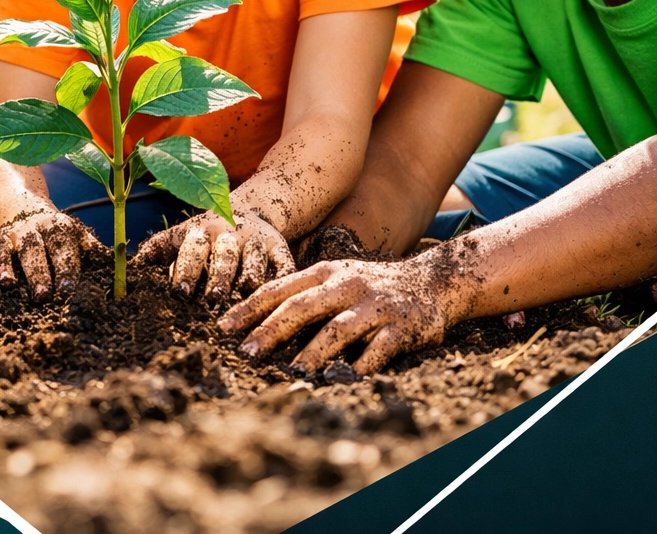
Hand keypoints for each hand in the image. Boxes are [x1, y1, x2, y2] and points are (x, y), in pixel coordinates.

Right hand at [0, 208, 100, 299]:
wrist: (26, 210)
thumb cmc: (58, 236)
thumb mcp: (78, 237)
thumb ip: (94, 251)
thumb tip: (123, 268)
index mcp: (60, 228)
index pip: (65, 247)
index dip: (66, 266)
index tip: (68, 287)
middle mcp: (34, 229)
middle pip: (36, 249)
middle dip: (38, 272)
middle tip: (42, 296)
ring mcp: (11, 232)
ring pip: (6, 246)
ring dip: (6, 264)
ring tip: (7, 283)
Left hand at [136, 210, 295, 301]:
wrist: (248, 209)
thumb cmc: (205, 234)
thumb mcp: (181, 235)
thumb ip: (159, 249)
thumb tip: (130, 268)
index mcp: (201, 232)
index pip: (191, 250)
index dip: (186, 270)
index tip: (180, 292)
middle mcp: (228, 234)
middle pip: (223, 255)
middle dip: (218, 276)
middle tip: (213, 298)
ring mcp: (255, 240)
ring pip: (254, 258)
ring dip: (250, 275)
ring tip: (246, 294)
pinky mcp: (279, 246)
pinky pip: (284, 261)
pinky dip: (284, 275)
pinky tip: (283, 290)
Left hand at [218, 256, 449, 374]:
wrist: (433, 282)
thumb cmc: (371, 286)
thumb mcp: (336, 279)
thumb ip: (303, 295)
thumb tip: (254, 323)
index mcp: (327, 273)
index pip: (281, 288)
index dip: (251, 307)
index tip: (223, 327)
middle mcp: (348, 285)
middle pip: (303, 307)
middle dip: (272, 330)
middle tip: (247, 353)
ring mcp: (376, 306)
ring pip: (339, 330)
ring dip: (314, 353)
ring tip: (293, 373)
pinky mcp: (403, 327)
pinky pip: (379, 350)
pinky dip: (361, 367)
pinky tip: (343, 382)